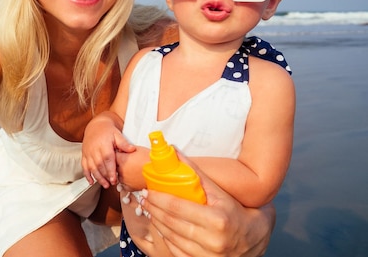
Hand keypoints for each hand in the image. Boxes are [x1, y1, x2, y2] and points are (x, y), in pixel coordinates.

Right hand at [81, 113, 134, 188]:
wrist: (96, 125)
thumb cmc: (108, 131)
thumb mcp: (117, 134)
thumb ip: (124, 143)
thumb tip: (132, 149)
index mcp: (104, 145)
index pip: (107, 159)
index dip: (110, 170)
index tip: (114, 179)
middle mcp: (94, 150)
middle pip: (99, 165)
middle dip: (105, 176)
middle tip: (112, 184)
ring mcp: (88, 153)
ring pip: (91, 168)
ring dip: (98, 177)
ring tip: (105, 185)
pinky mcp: (84, 155)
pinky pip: (84, 166)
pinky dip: (87, 175)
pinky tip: (91, 182)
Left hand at [116, 146, 149, 190]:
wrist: (160, 173)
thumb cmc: (152, 160)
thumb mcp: (139, 149)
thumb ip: (128, 149)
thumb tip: (125, 149)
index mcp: (121, 159)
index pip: (113, 156)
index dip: (117, 154)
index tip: (120, 154)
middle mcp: (121, 170)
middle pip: (114, 166)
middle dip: (118, 164)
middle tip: (126, 162)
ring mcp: (124, 179)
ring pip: (118, 176)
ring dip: (122, 173)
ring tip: (132, 170)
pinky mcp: (130, 187)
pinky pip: (124, 184)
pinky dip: (127, 181)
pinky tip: (133, 177)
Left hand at [140, 155, 274, 256]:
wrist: (257, 240)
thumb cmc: (240, 212)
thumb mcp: (223, 193)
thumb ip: (199, 176)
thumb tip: (176, 154)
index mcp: (218, 219)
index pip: (178, 207)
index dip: (158, 199)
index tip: (147, 191)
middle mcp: (213, 240)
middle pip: (172, 223)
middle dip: (153, 210)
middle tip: (143, 199)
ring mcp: (208, 255)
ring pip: (172, 238)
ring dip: (157, 223)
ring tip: (149, 210)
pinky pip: (177, 251)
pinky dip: (166, 238)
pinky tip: (161, 227)